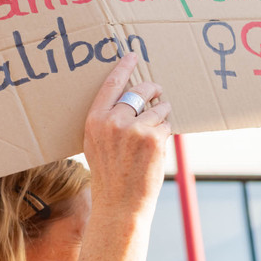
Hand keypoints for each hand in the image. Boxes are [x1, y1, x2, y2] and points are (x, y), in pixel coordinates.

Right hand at [83, 53, 171, 218]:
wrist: (120, 205)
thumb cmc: (110, 176)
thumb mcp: (97, 145)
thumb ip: (108, 121)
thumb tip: (130, 98)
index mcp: (94, 121)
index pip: (111, 85)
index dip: (123, 68)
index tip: (133, 55)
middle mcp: (112, 121)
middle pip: (139, 91)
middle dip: (153, 89)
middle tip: (158, 92)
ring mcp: (133, 129)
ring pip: (158, 108)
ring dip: (162, 116)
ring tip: (152, 137)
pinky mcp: (153, 138)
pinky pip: (166, 125)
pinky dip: (165, 134)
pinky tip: (155, 151)